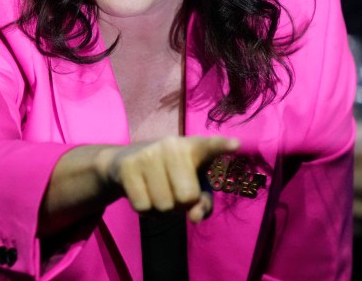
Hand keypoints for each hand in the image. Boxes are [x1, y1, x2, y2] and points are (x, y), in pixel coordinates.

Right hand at [97, 135, 239, 222]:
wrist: (126, 163)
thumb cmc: (171, 175)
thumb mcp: (192, 187)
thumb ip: (203, 203)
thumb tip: (196, 217)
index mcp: (193, 147)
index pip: (210, 146)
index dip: (222, 146)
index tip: (236, 144)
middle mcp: (172, 144)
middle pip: (187, 197)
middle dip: (181, 205)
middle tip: (172, 192)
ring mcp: (148, 153)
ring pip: (164, 205)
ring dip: (162, 210)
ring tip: (157, 192)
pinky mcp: (128, 166)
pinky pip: (143, 207)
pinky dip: (146, 211)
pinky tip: (143, 194)